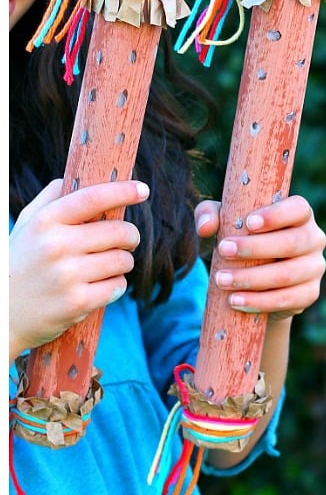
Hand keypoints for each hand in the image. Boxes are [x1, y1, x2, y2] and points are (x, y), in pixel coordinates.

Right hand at [9, 179, 148, 362]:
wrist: (3, 316)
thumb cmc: (21, 264)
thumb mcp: (26, 227)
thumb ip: (50, 200)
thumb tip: (77, 178)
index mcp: (45, 222)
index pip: (93, 198)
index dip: (123, 191)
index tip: (143, 189)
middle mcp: (56, 246)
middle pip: (120, 231)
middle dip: (130, 236)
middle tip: (125, 241)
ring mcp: (67, 275)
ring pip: (124, 260)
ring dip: (122, 263)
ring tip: (104, 267)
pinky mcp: (78, 302)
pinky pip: (119, 285)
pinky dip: (115, 285)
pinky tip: (98, 287)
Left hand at [195, 195, 325, 320]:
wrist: (256, 280)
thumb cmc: (242, 240)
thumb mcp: (225, 223)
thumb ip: (210, 216)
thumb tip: (206, 228)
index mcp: (300, 215)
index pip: (298, 208)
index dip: (277, 215)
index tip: (248, 223)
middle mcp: (314, 238)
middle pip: (291, 243)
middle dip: (255, 248)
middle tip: (224, 251)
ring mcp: (315, 267)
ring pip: (287, 274)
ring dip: (252, 279)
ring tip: (222, 280)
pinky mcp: (309, 293)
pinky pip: (288, 299)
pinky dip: (260, 302)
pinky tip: (236, 301)